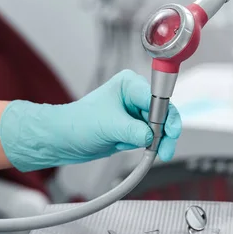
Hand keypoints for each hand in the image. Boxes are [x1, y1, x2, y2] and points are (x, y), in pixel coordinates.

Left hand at [0, 70, 181, 171]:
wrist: (64, 140)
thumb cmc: (78, 124)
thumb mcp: (109, 126)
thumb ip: (133, 131)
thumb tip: (151, 137)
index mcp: (129, 84)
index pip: (157, 99)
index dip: (165, 116)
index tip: (169, 131)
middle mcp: (134, 96)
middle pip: (163, 114)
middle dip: (163, 133)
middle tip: (165, 149)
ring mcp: (135, 112)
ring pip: (158, 128)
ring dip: (150, 141)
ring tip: (131, 146)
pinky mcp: (133, 127)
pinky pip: (149, 137)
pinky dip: (141, 145)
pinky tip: (123, 145)